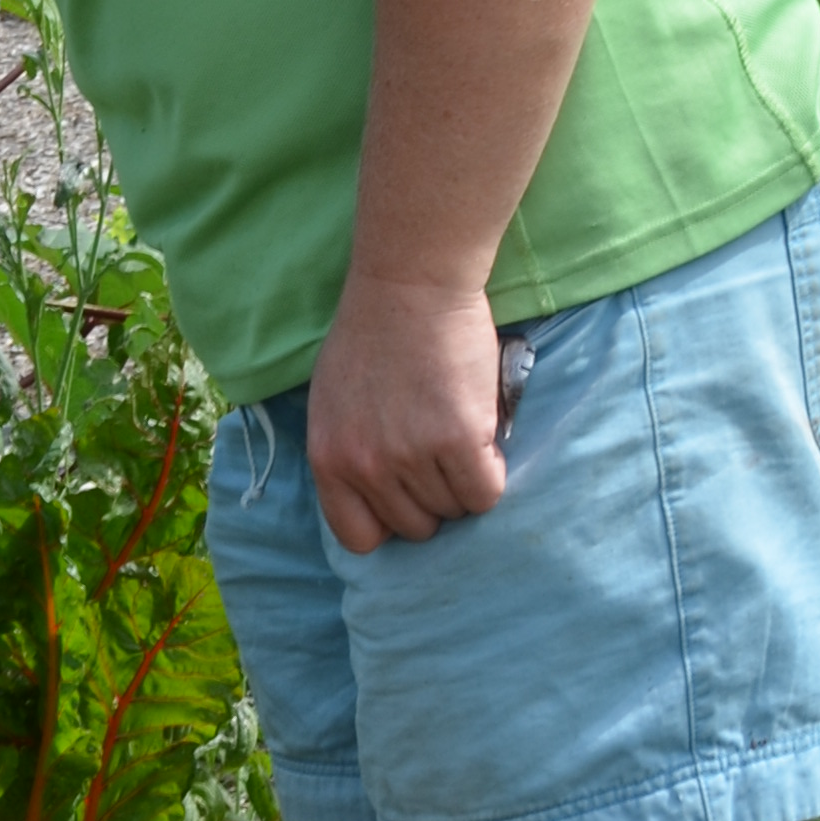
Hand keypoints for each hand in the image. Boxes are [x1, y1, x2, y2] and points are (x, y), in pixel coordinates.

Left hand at [303, 277, 509, 553]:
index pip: (358, 537)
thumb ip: (349, 453)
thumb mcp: (334, 402)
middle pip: (415, 526)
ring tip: (460, 434)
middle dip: (432, 498)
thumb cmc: (373, 334)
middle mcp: (365, 466)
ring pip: (453, 510)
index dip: (389, 522)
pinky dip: (492, 473)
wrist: (411, 283)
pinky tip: (485, 438)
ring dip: (463, 480)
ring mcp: (411, 456)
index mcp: (328, 459)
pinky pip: (485, 493)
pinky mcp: (459, 440)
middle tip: (440, 454)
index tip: (406, 498)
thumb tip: (379, 499)